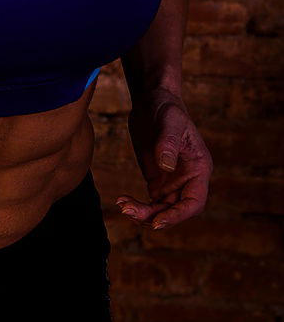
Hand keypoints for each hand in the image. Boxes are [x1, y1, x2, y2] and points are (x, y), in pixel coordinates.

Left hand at [116, 87, 212, 230]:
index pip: (194, 202)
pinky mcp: (157, 179)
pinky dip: (138, 205)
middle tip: (129, 211)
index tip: (158, 222)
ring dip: (144, 213)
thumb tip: (166, 166)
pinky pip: (151, 202)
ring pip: (162, 209)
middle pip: (175, 210)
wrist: (152, 99)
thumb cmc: (165, 106)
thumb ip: (168, 142)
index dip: (178, 216)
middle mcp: (189, 179)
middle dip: (155, 216)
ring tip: (123, 205)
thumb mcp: (169, 120)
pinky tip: (122, 201)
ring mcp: (173, 181)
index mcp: (199, 168)